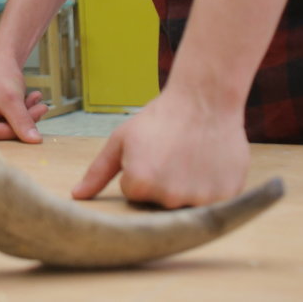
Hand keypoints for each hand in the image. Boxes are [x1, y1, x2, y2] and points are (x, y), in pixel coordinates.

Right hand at [0, 52, 49, 142]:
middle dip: (24, 120)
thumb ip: (22, 121)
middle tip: (41, 110)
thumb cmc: (1, 73)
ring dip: (28, 114)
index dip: (14, 131)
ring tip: (40, 102)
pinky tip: (34, 98)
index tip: (31, 125)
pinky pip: (14, 117)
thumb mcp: (12, 99)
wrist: (4, 56)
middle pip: (4, 130)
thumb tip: (35, 141)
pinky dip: (25, 109)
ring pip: (12, 124)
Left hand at [72, 88, 248, 207]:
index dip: (140, 171)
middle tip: (171, 153)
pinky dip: (210, 186)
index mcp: (140, 184)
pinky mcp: (226, 196)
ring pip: (186, 203)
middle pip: (159, 202)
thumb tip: (76, 197)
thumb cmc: (160, 117)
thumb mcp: (122, 139)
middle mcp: (170, 198)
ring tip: (190, 156)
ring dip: (186, 185)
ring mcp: (201, 199)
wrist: (204, 98)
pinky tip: (207, 162)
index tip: (151, 152)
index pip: (133, 193)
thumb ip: (98, 172)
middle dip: (162, 182)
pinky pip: (213, 202)